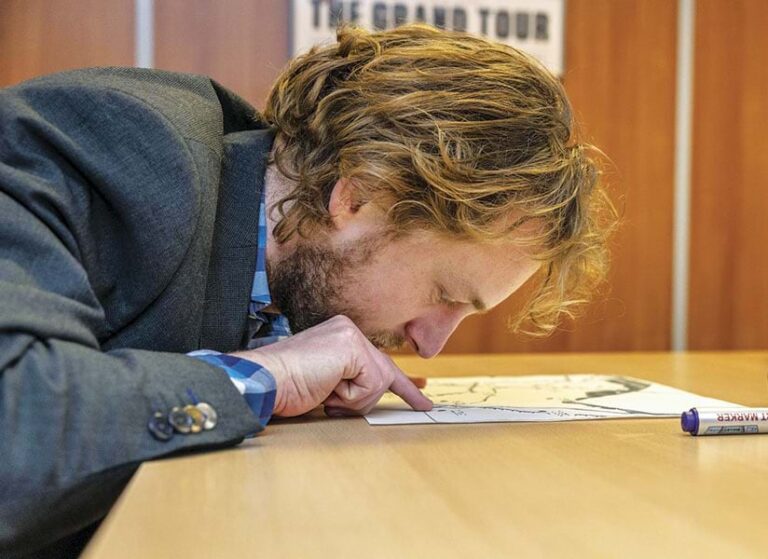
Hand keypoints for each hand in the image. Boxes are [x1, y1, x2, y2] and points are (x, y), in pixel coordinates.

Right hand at [229, 315, 432, 416]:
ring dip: (352, 400)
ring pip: (378, 382)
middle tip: (419, 404)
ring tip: (325, 393)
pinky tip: (327, 388)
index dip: (403, 381)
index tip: (424, 389)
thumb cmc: (287, 387)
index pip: (378, 359)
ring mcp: (350, 335)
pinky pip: (371, 384)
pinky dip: (350, 397)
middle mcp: (347, 330)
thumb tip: (376, 393)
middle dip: (403, 391)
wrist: (266, 381)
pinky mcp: (352, 347)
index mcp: (340, 335)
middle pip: (383, 372)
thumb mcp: (326, 383)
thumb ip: (349, 382)